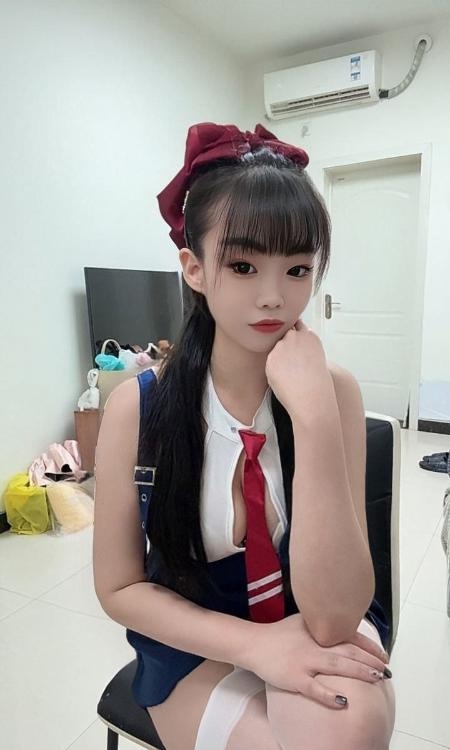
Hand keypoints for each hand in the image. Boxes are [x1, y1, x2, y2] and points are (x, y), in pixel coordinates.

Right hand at [241, 613, 389, 709]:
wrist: (254, 644)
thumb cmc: (279, 633)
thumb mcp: (302, 621)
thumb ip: (322, 624)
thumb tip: (343, 625)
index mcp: (318, 631)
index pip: (350, 637)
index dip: (369, 647)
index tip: (383, 655)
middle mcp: (315, 645)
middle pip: (349, 652)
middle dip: (371, 661)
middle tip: (387, 670)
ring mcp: (305, 662)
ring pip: (338, 667)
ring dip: (360, 673)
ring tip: (377, 678)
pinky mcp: (294, 678)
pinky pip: (314, 689)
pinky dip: (330, 696)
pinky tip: (344, 701)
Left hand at [265, 320, 332, 418]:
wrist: (311, 396)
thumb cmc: (318, 384)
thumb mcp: (318, 359)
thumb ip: (305, 349)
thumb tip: (295, 352)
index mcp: (310, 336)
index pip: (298, 326)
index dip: (295, 337)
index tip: (295, 345)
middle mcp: (294, 337)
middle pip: (285, 336)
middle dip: (286, 346)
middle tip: (292, 365)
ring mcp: (281, 346)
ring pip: (276, 350)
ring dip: (279, 358)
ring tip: (290, 375)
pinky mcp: (271, 357)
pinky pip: (271, 363)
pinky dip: (274, 370)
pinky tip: (284, 379)